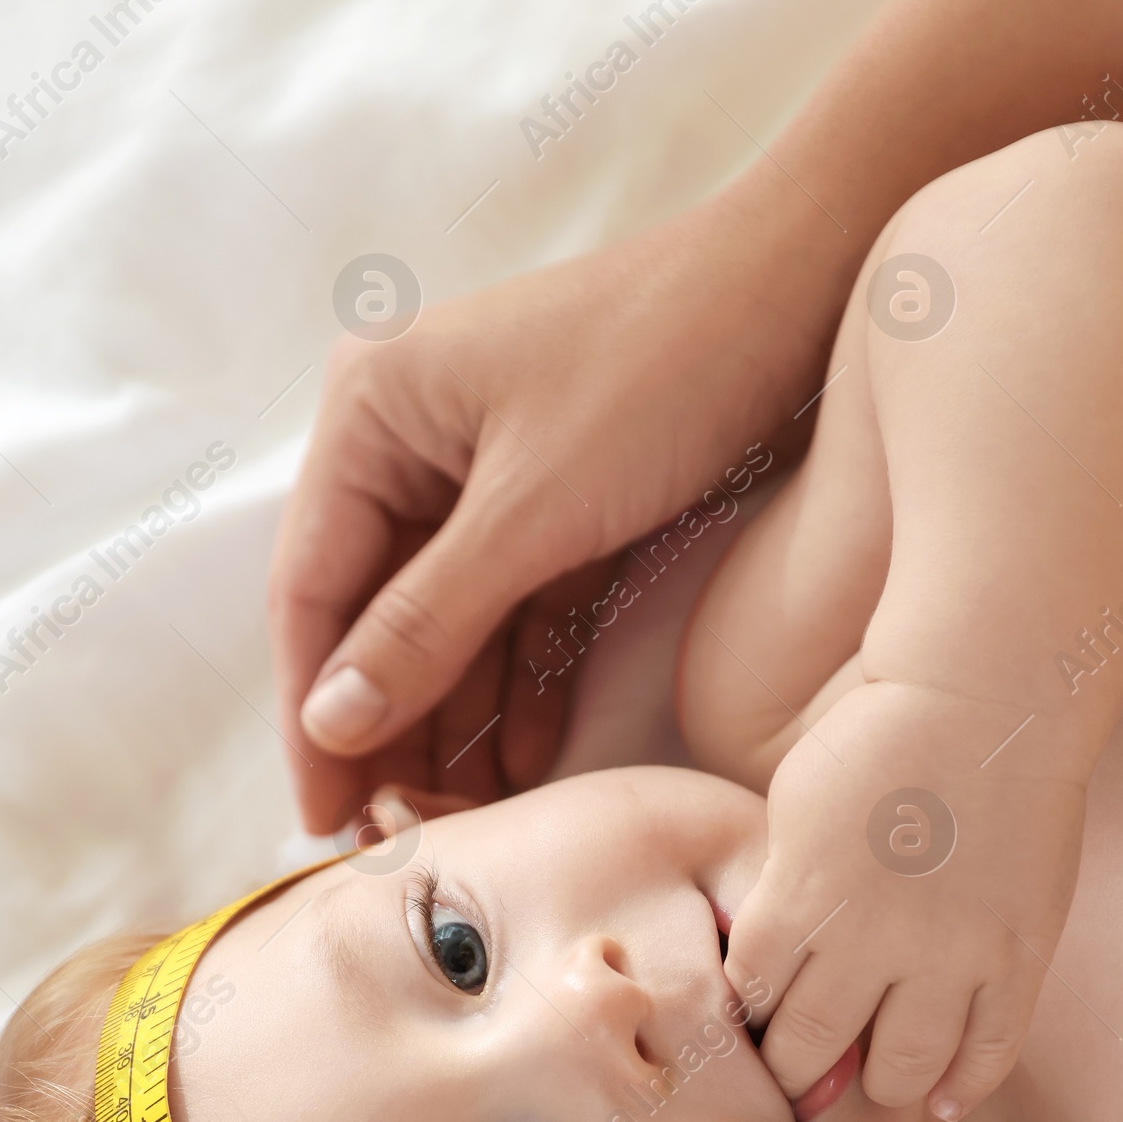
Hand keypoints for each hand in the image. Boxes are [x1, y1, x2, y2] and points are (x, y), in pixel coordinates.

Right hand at [270, 191, 841, 834]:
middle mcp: (416, 440)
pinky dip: (520, 684)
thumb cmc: (662, 363)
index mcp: (372, 412)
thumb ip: (426, 623)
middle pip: (376, 616)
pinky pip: (520, 613)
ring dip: (456, 723)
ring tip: (460, 820)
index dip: (313, 713)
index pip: (313, 589)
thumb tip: (334, 722)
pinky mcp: (564, 502)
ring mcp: (492, 474)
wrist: (810, 284)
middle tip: (393, 837)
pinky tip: (521, 765)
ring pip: (450, 626)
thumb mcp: (531, 511)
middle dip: (389, 729)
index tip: (322, 818)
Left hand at [724, 683, 1086, 1118]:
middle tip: (799, 1081)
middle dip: (796, 1073)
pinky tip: (942, 1103)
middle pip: (813, 1048)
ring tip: (873, 1087)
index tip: (757, 1031)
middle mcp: (869, 940)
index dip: (750, 1023)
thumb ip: (782, 889)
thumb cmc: (879, 738)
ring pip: (903, 1066)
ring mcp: (950, 953)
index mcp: (799, 900)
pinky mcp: (1016, 955)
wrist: (987, 696)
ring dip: (880, 1087)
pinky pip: (991, 1049)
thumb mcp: (793, 806)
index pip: (752, 1001)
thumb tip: (767, 957)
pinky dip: (964, 1087)